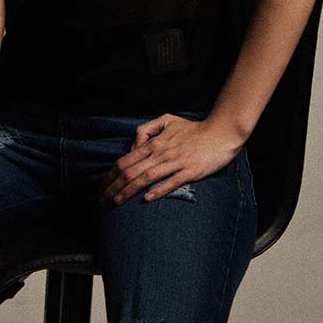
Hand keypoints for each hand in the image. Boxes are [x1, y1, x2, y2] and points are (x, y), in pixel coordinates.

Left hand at [97, 112, 242, 206]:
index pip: (125, 160)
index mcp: (154, 143)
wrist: (221, 133)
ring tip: (116, 203)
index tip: (101, 188)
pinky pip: (171, 182)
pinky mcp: (190, 171)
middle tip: (101, 201)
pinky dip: (157, 190)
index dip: (110, 176)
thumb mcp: (167, 120)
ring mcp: (175, 162)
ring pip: (146, 178)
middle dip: (113, 187)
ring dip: (128, 191)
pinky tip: (146, 199)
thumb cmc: (194, 129)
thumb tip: (134, 146)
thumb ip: (148, 129)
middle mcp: (161, 153)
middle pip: (131, 171)